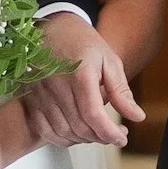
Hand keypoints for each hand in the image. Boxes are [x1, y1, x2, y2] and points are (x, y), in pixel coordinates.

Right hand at [20, 23, 145, 148]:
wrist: (53, 28)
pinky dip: (62, 138)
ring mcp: (40, 94)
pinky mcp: (31, 99)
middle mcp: (57, 86)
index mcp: (79, 74)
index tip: (122, 138)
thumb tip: (136, 117)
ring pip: (63, 132)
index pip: (94, 115)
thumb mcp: (109, 61)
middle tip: (115, 134)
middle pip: (79, 127)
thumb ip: (121, 92)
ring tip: (98, 133)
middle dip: (101, 137)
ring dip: (84, 139)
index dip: (110, 133)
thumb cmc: (82, 43)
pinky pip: (45, 130)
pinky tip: (76, 134)